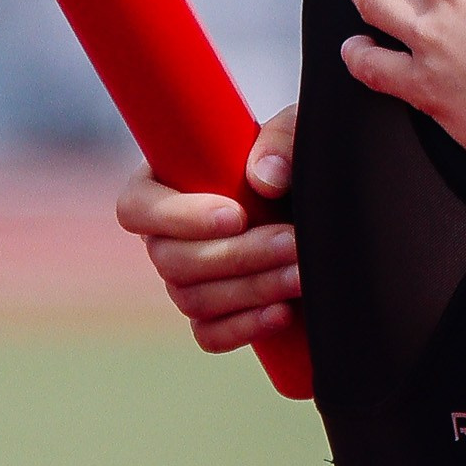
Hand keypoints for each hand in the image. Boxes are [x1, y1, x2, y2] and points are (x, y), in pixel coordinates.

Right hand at [115, 105, 299, 352]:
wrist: (328, 202)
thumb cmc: (300, 155)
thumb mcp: (299, 130)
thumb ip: (283, 138)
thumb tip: (263, 177)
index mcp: (164, 182)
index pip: (137, 208)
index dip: (179, 218)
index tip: (237, 214)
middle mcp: (167, 234)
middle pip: (171, 261)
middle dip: (236, 256)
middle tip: (291, 243)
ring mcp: (188, 278)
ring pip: (193, 299)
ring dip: (251, 290)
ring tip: (302, 275)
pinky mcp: (216, 312)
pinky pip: (209, 335)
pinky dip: (243, 328)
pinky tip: (282, 314)